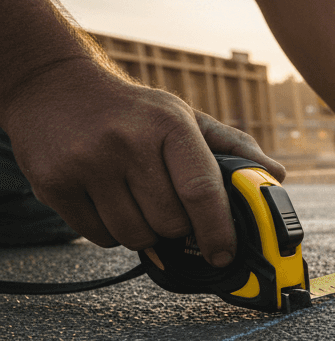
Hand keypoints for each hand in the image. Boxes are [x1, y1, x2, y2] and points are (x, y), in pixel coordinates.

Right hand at [1, 60, 274, 265]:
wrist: (52, 87)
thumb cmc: (132, 111)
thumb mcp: (182, 117)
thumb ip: (231, 147)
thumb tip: (276, 175)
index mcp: (169, 125)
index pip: (201, 192)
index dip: (218, 231)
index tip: (224, 253)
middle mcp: (126, 143)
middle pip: (170, 223)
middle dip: (177, 228)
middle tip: (170, 210)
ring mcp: (87, 164)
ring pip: (135, 236)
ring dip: (145, 233)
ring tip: (138, 204)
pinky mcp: (55, 184)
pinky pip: (100, 237)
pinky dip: (112, 233)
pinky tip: (109, 203)